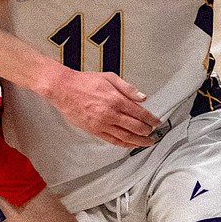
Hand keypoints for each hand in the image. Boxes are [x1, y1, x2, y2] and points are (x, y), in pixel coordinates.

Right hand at [41, 64, 161, 147]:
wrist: (63, 89)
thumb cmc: (85, 82)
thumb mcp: (109, 77)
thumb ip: (128, 88)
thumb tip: (143, 97)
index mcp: (116, 99)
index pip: (139, 113)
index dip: (150, 119)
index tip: (157, 122)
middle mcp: (110, 114)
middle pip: (135, 127)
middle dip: (147, 132)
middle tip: (154, 133)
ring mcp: (102, 124)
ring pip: (125, 137)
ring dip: (138, 141)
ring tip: (147, 142)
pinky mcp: (94, 130)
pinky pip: (112, 140)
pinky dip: (124, 144)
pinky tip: (130, 144)